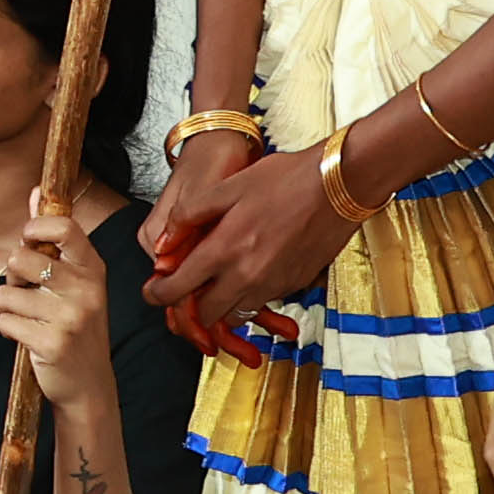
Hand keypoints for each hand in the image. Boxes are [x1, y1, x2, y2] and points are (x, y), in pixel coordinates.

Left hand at [0, 206, 115, 409]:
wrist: (89, 383)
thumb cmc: (75, 324)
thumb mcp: (75, 281)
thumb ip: (53, 238)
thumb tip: (36, 193)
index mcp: (93, 269)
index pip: (64, 228)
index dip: (34, 228)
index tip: (28, 239)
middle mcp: (86, 290)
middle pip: (19, 259)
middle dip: (12, 276)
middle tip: (28, 292)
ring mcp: (70, 318)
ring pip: (5, 294)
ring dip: (8, 307)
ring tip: (31, 318)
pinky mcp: (51, 343)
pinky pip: (4, 321)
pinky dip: (8, 329)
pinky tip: (28, 337)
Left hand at [140, 144, 341, 353]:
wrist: (341, 184)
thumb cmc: (285, 180)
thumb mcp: (228, 186)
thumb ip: (190, 215)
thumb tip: (164, 242)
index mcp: (225, 250)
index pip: (179, 289)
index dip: (159, 295)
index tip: (152, 293)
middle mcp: (248, 276)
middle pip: (207, 314)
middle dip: (191, 309)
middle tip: (185, 293)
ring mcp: (275, 284)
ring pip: (237, 313)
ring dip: (223, 305)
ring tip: (216, 284)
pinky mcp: (296, 285)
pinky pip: (263, 301)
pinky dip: (250, 296)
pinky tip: (249, 272)